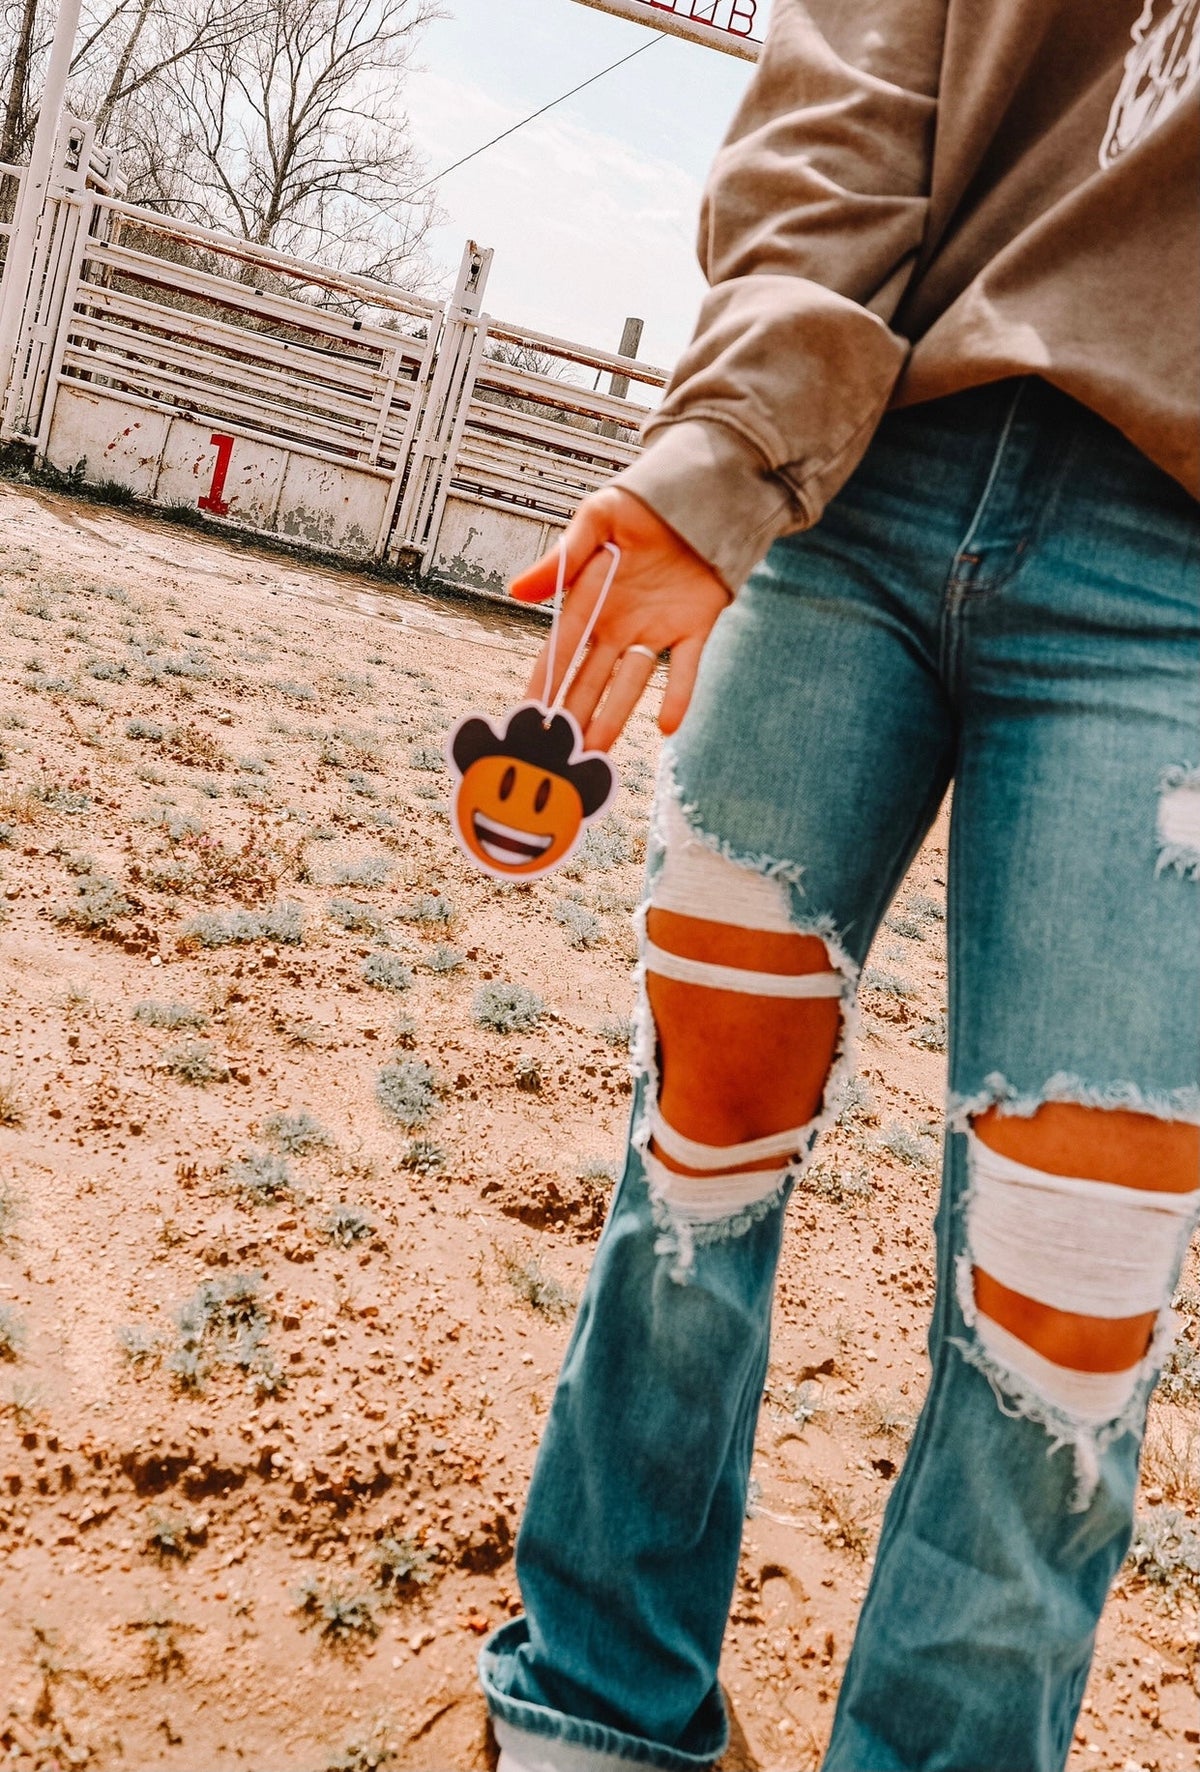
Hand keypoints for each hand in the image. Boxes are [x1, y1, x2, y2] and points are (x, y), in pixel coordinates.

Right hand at [513, 487, 731, 751]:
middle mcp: (619, 623)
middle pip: (591, 679)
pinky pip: (684, 668)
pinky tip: (667, 727)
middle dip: (575, 715)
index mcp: (590, 600)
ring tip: (598, 754)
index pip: (560, 650)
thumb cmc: (639, 504)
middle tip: (558, 756)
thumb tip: (515, 591)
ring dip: (615, 717)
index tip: (528, 716)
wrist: (698, 494)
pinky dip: (677, 695)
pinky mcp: (695, 626)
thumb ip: (561, 557)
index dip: (544, 683)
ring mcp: (656, 628)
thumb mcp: (595, 518)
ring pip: (630, 683)